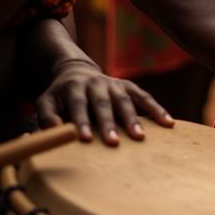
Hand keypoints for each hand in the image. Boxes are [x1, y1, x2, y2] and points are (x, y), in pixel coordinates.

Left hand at [36, 59, 173, 143]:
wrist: (77, 72)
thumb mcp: (46, 102)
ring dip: (133, 119)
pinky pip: (145, 98)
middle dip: (109, 123)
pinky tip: (168, 123)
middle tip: (114, 143)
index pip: (78, 105)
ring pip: (126, 101)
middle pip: (103, 104)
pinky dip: (157, 109)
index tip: (85, 139)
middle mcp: (97, 83)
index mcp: (75, 87)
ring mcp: (115, 84)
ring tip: (140, 137)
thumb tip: (56, 130)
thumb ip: (47, 116)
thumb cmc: (61, 96)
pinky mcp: (129, 86)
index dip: (81, 121)